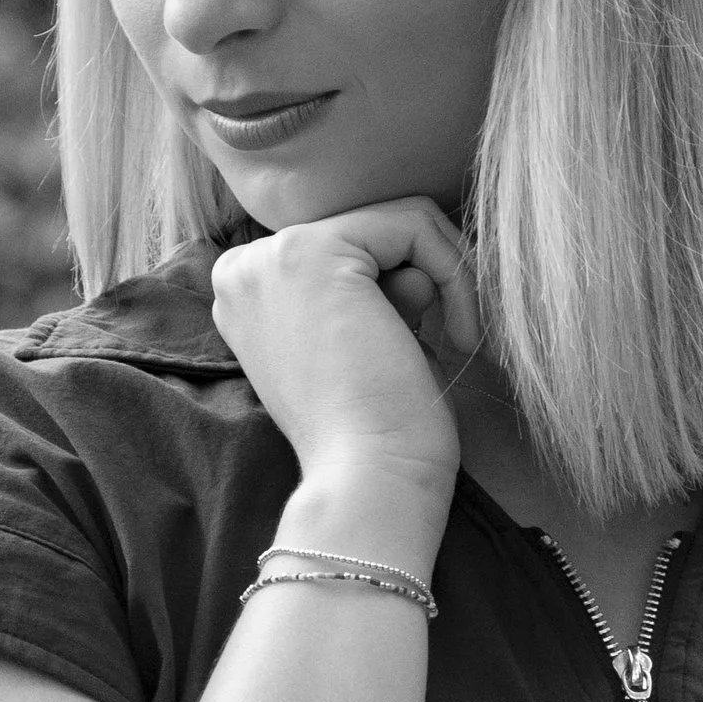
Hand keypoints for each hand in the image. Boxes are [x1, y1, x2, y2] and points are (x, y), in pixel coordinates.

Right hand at [210, 202, 481, 515]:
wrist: (368, 482)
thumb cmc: (377, 431)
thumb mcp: (365, 343)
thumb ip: (375, 293)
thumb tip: (412, 268)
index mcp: (248, 297)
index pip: (347, 251)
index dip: (399, 288)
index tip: (418, 343)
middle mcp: (243, 269)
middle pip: (370, 229)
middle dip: (422, 277)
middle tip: (438, 343)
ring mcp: (269, 256)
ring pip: (396, 219)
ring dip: (444, 274)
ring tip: (450, 338)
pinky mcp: (312, 251)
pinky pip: (414, 223)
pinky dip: (455, 272)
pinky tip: (459, 334)